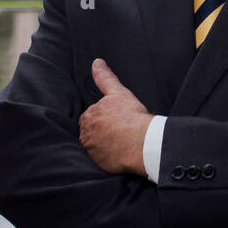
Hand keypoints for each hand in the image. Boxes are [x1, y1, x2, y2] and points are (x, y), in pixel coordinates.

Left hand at [78, 58, 152, 176]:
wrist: (142, 142)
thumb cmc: (132, 116)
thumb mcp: (119, 93)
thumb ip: (105, 78)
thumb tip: (96, 62)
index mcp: (89, 116)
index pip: (91, 117)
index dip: (102, 118)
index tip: (113, 121)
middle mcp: (86, 134)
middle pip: (90, 132)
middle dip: (100, 132)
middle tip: (117, 132)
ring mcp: (91, 150)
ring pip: (94, 146)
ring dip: (102, 144)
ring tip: (119, 143)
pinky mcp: (99, 164)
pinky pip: (100, 160)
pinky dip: (107, 157)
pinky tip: (118, 154)